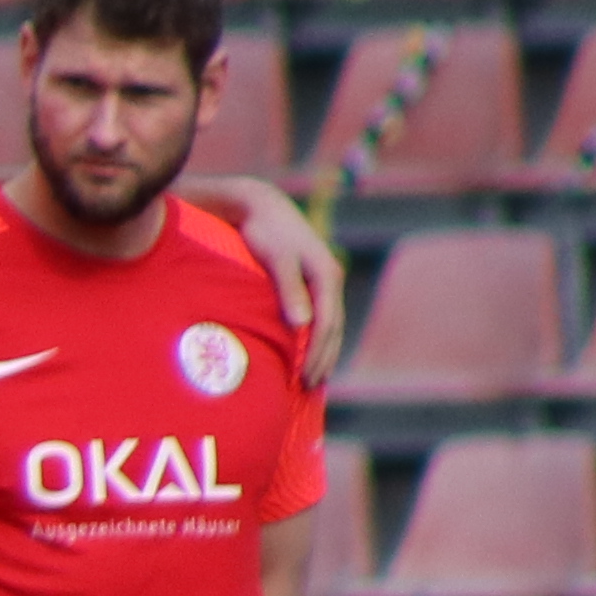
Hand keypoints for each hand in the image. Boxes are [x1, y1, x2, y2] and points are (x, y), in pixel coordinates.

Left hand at [228, 184, 346, 369]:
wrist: (263, 206)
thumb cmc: (265, 232)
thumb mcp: (276, 259)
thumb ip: (288, 290)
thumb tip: (301, 324)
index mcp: (326, 276)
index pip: (326, 325)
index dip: (316, 354)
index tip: (304, 378)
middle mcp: (330, 279)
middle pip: (332, 329)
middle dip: (322, 359)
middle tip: (308, 388)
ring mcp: (324, 281)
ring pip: (330, 324)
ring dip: (324, 352)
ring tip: (313, 381)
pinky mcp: (314, 282)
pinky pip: (321, 317)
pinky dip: (318, 338)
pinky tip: (308, 354)